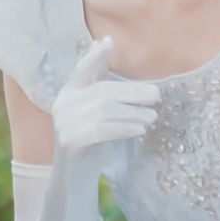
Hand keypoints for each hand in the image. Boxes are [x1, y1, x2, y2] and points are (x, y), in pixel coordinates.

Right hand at [50, 35, 161, 162]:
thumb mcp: (96, 110)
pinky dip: (124, 128)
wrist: (75, 178)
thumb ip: (100, 81)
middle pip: (102, 91)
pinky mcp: (69, 142)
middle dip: (132, 91)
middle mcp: (62, 105)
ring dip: (133, 112)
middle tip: (157, 95)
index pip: (81, 70)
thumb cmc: (91, 141)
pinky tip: (139, 129)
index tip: (109, 42)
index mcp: (68, 93)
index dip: (95, 57)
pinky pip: (102, 130)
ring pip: (105, 111)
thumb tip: (105, 42)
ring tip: (153, 116)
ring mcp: (63, 124)